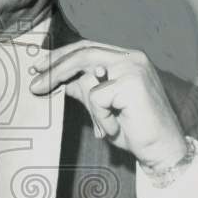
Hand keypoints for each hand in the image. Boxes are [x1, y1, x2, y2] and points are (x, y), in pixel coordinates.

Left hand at [29, 40, 187, 169]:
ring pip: (86, 72)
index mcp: (126, 59)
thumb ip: (86, 91)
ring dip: (84, 101)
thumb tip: (61, 82)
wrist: (162, 149)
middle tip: (35, 83)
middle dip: (55, 66)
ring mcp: (134, 67)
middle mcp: (132, 57)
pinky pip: (97, 98)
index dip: (61, 55)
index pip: (87, 47)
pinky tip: (115, 128)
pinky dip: (101, 118)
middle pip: (83, 51)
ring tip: (99, 121)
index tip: (39, 67)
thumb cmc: (133, 129)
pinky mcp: (132, 83)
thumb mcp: (102, 108)